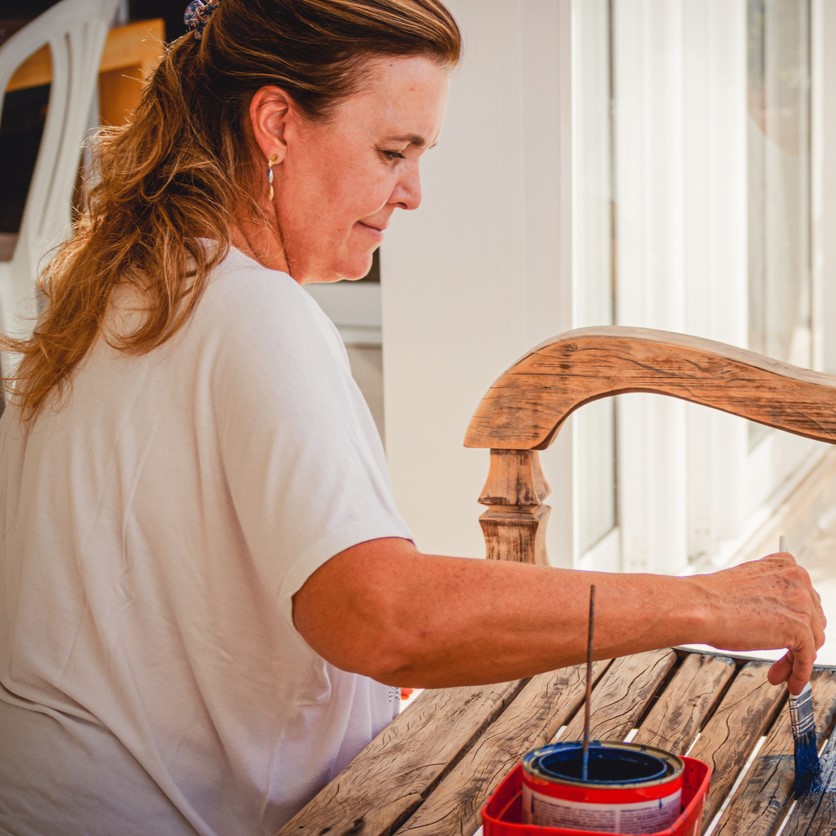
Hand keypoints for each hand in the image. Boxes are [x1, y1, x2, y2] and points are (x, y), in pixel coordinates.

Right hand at [693, 552, 826, 694]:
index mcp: (784, 565)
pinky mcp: (799, 628)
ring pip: (812, 639)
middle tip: (781, 657)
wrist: (698, 607)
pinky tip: (791, 682)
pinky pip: (807, 657)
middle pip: (812, 619)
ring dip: (796, 660)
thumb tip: (776, 617)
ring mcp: (800, 603)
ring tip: (779, 672)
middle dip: (797, 641)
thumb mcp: (747, 586)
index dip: (795, 620)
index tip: (785, 634)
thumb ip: (769, 595)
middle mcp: (797, 579)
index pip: (803, 598)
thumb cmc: (710, 599)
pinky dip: (800, 673)